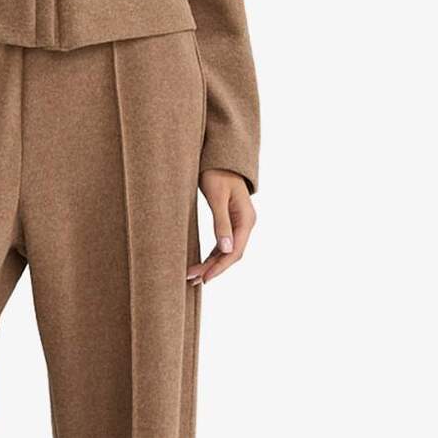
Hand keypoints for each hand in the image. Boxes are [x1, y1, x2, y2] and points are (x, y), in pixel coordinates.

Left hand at [188, 169, 255, 284]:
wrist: (219, 158)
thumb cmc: (217, 173)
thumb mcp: (216, 197)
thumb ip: (221, 223)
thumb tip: (226, 250)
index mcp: (246, 219)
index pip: (235, 250)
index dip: (220, 267)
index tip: (204, 278)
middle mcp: (245, 223)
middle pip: (231, 253)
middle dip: (213, 268)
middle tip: (191, 280)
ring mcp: (239, 222)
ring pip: (227, 250)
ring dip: (212, 264)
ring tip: (193, 276)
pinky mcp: (231, 220)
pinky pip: (224, 243)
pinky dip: (213, 254)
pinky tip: (203, 263)